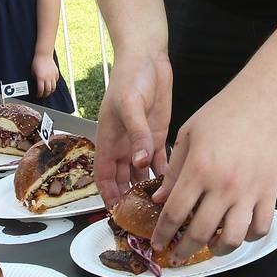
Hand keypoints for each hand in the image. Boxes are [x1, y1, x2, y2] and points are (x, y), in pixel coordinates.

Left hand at [31, 53, 58, 99]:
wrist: (44, 55)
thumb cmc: (36, 63)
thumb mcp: (33, 72)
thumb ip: (35, 79)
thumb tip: (37, 85)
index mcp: (40, 78)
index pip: (41, 90)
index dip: (39, 95)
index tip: (37, 96)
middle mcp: (47, 78)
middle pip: (48, 90)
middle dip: (45, 94)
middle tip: (43, 96)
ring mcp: (53, 75)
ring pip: (53, 87)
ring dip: (50, 91)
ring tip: (48, 92)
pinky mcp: (56, 73)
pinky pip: (56, 81)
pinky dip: (54, 84)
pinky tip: (51, 84)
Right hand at [94, 49, 172, 207]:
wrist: (147, 58)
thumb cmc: (129, 78)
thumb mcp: (129, 105)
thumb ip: (136, 134)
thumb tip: (139, 163)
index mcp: (109, 140)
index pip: (103, 175)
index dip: (107, 194)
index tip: (114, 213)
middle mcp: (124, 146)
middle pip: (123, 180)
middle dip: (129, 198)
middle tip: (142, 217)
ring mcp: (141, 142)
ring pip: (142, 174)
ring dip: (148, 190)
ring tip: (160, 208)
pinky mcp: (158, 136)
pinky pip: (160, 162)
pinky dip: (164, 175)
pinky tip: (173, 188)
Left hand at [151, 86, 276, 260]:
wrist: (266, 98)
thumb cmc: (224, 111)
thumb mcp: (188, 135)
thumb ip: (174, 170)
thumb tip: (161, 199)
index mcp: (199, 169)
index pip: (174, 213)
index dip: (163, 233)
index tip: (157, 243)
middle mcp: (223, 185)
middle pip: (200, 232)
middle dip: (184, 249)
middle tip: (178, 254)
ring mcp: (249, 191)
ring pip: (233, 238)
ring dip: (218, 249)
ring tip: (210, 247)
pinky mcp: (270, 191)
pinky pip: (260, 226)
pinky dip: (249, 236)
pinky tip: (238, 231)